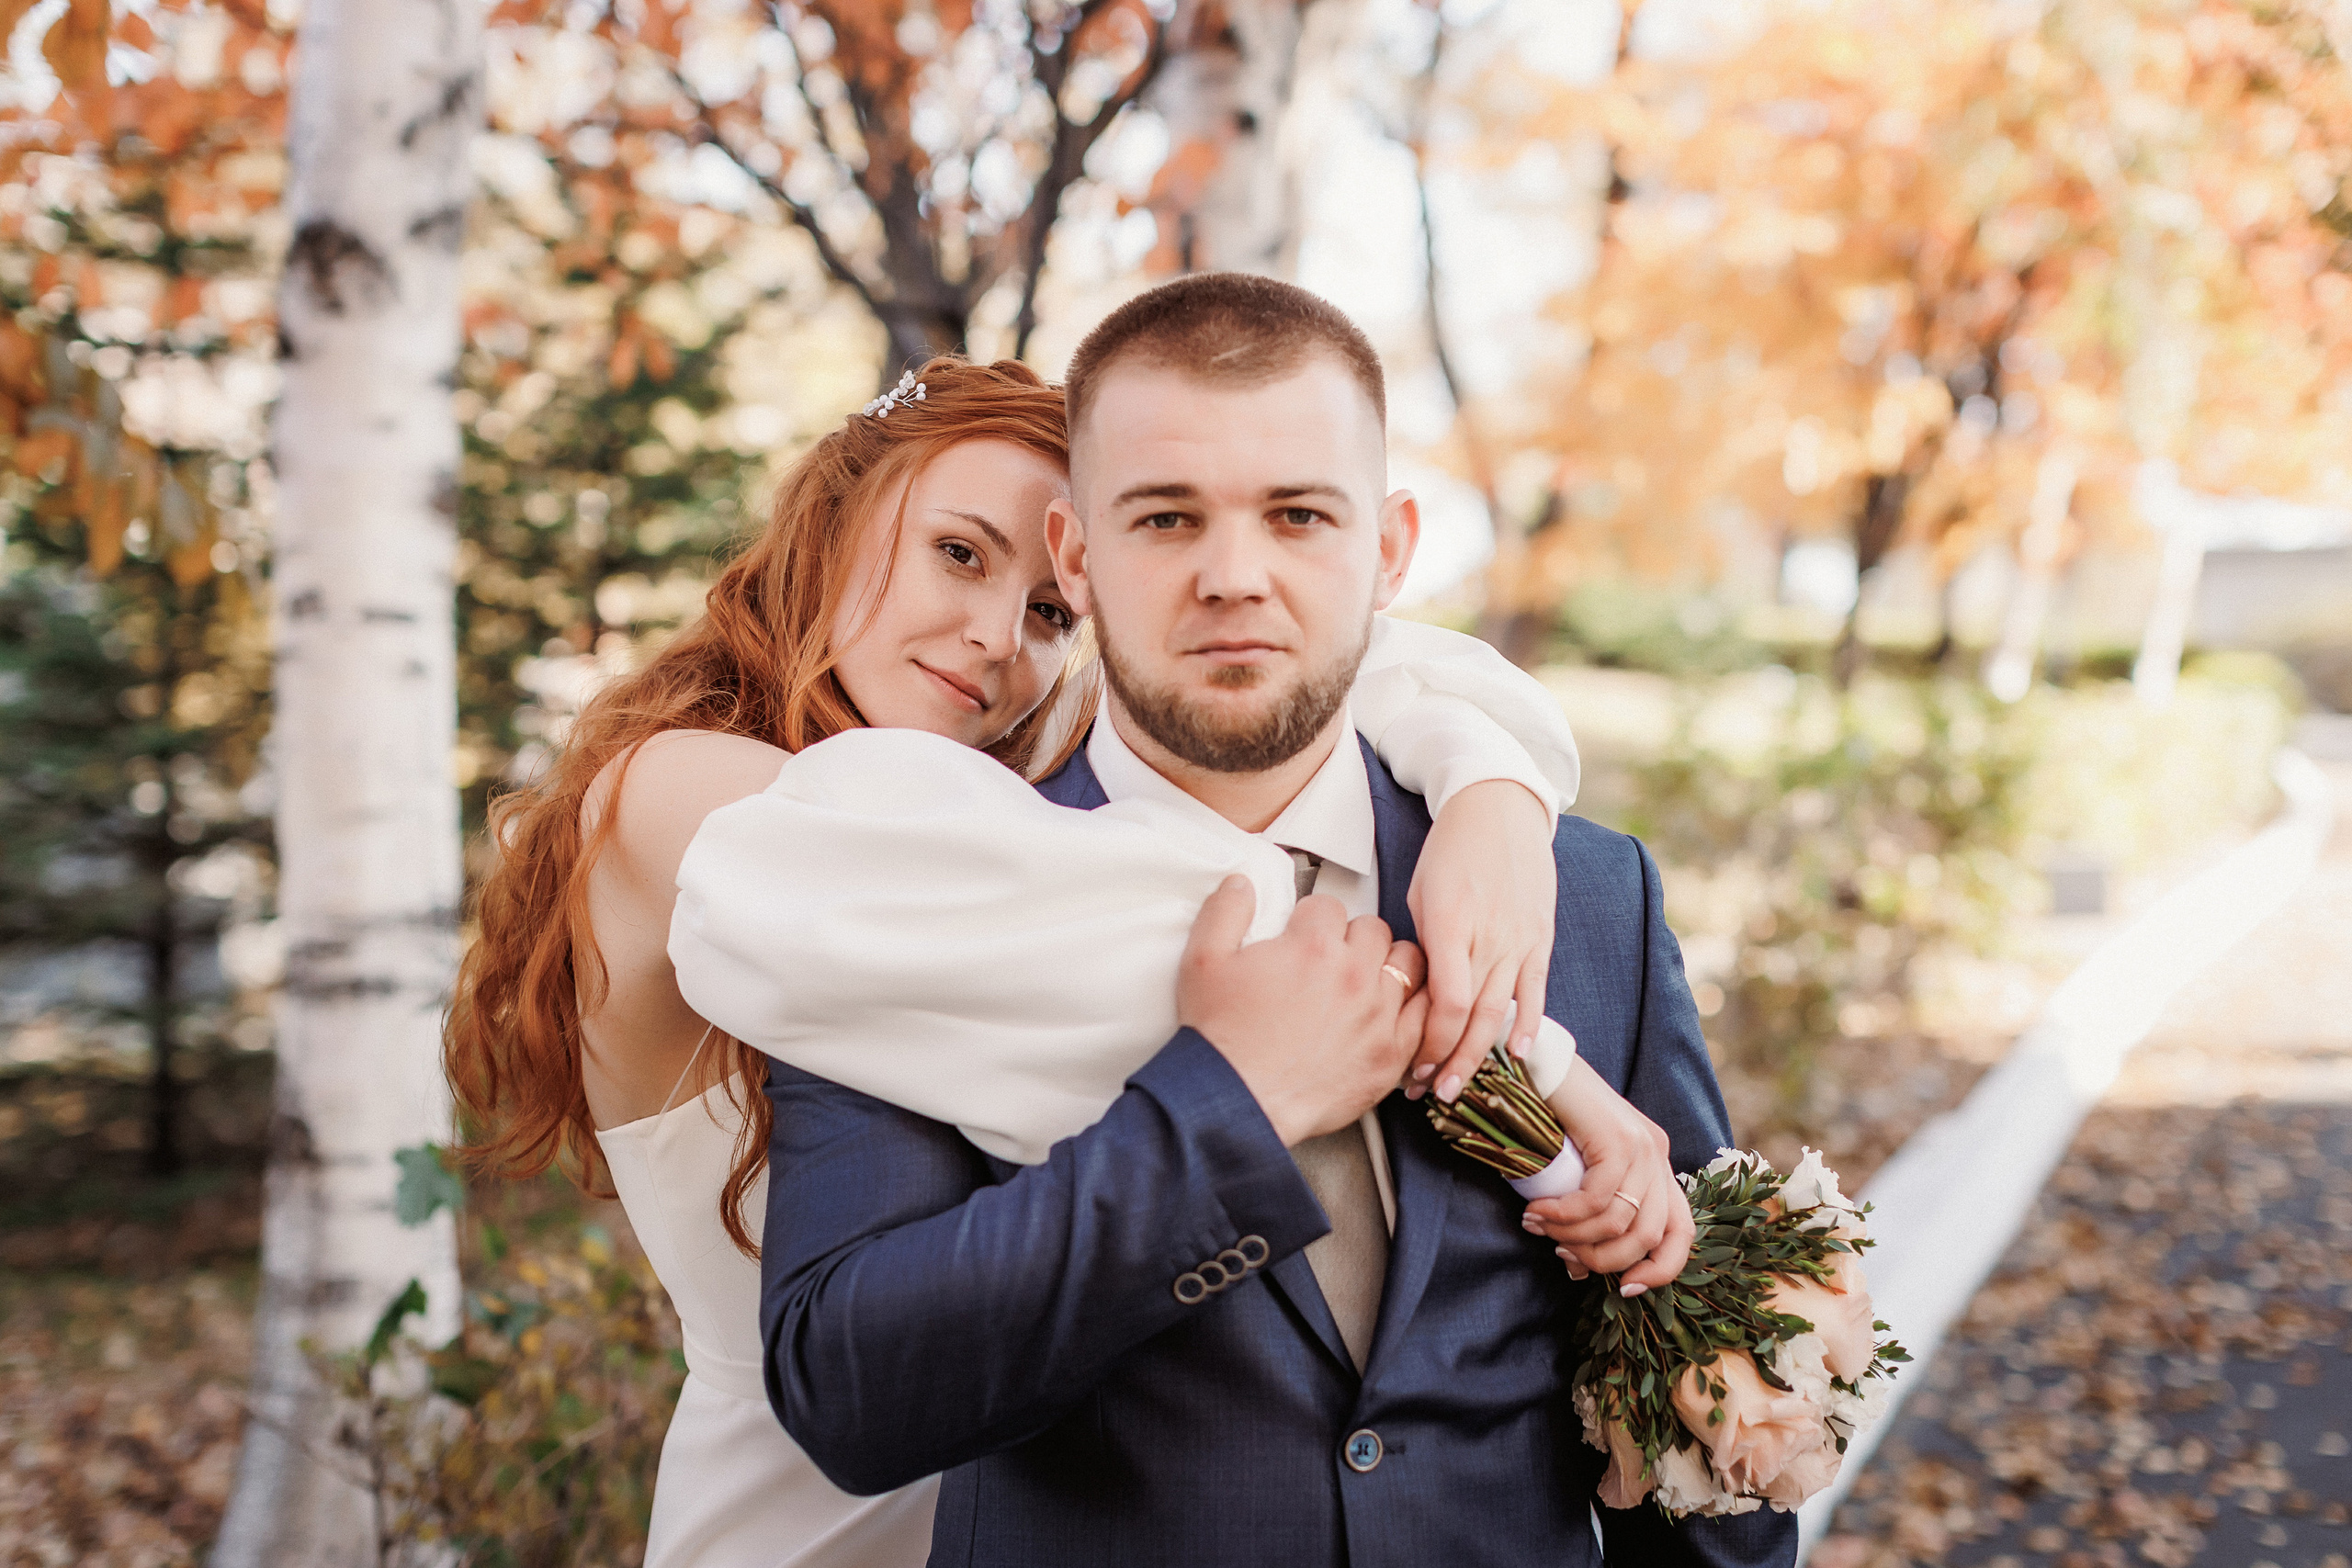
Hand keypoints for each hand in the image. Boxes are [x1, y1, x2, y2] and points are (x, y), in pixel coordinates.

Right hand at [1178, 876, 1428, 1146]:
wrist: (1238, 1102)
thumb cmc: (1223, 1040)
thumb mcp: (1202, 961)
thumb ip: (1226, 911)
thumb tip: (1242, 883)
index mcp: (1312, 946)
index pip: (1329, 906)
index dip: (1312, 919)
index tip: (1304, 935)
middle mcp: (1353, 975)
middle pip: (1374, 929)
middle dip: (1353, 937)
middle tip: (1334, 957)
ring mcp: (1378, 1015)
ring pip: (1408, 963)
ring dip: (1389, 964)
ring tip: (1368, 978)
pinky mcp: (1392, 1053)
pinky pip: (1426, 1013)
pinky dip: (1414, 1006)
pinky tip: (1395, 1010)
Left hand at [1405, 780, 1555, 1103]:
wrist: (1499, 810)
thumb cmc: (1449, 851)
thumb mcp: (1420, 893)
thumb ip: (1424, 946)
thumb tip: (1417, 993)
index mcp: (1451, 925)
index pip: (1447, 1003)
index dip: (1430, 1042)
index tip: (1412, 1065)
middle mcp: (1489, 938)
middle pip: (1473, 1018)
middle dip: (1449, 1062)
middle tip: (1431, 1092)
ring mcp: (1519, 939)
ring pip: (1502, 1012)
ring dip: (1479, 1055)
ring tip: (1459, 1085)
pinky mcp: (1541, 938)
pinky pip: (1535, 990)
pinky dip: (1528, 1025)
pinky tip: (1516, 1055)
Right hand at [1518, 1055, 1693, 1294]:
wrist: (1539, 1066)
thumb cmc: (1551, 1121)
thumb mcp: (1578, 1174)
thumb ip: (1588, 1214)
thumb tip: (1576, 1267)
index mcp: (1658, 1166)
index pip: (1682, 1233)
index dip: (1662, 1271)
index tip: (1626, 1290)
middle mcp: (1659, 1156)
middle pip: (1651, 1236)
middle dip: (1604, 1261)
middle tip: (1562, 1255)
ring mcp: (1643, 1145)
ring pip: (1623, 1221)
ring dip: (1575, 1237)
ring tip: (1539, 1229)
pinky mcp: (1619, 1139)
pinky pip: (1597, 1198)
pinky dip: (1564, 1215)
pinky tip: (1536, 1214)